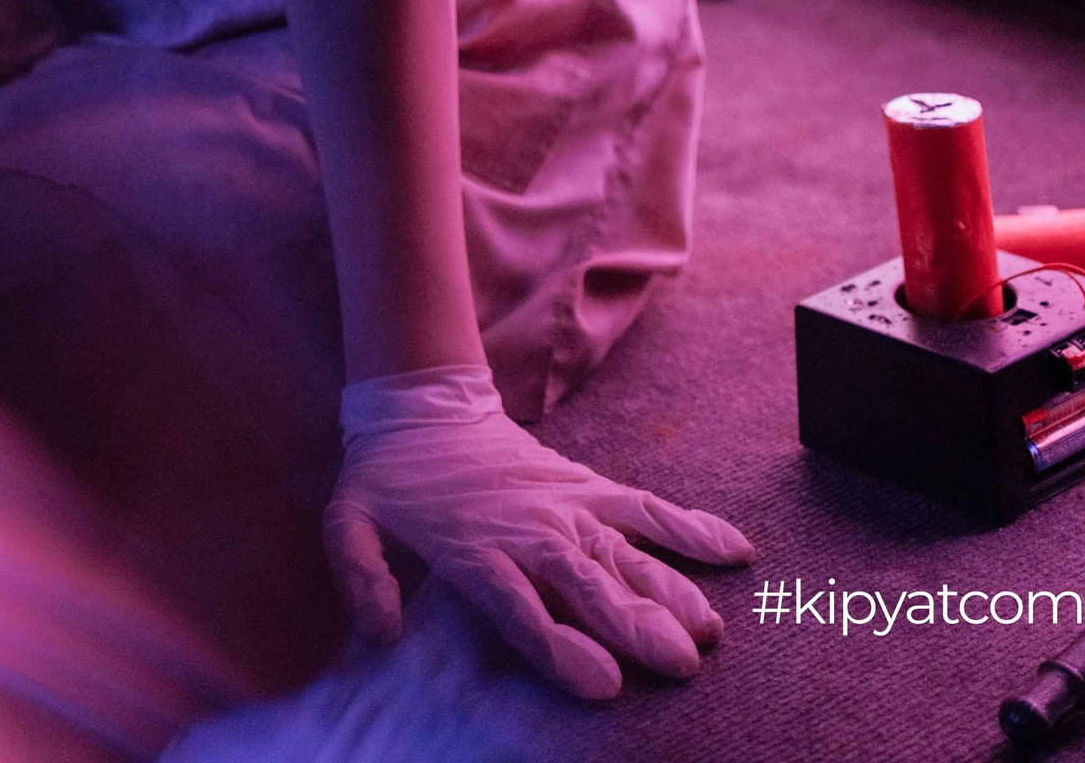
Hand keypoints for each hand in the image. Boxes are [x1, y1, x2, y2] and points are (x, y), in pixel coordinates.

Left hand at [324, 367, 752, 700]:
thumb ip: (360, 574)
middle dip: (635, 624)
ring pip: (626, 549)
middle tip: (682, 663)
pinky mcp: (588, 485)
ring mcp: (565, 504)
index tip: (604, 682)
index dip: (561, 645)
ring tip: (710, 629)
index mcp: (475, 548)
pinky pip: (646, 506)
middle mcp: (529, 529)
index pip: (521, 606)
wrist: (421, 403)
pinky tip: (736, 550)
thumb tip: (380, 632)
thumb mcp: (348, 519)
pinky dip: (690, 526)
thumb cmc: (389, 476)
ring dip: (670, 587)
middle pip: (587, 582)